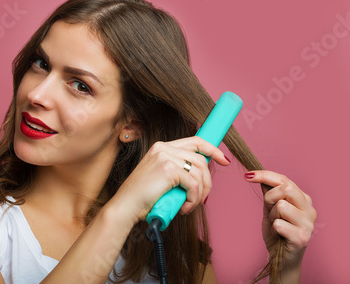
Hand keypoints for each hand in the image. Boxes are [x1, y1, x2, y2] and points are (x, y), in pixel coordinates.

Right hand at [110, 136, 230, 222]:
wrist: (125, 207)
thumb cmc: (142, 197)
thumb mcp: (160, 178)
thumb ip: (177, 172)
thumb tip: (201, 176)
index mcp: (161, 147)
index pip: (194, 141)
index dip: (212, 149)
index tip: (224, 160)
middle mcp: (163, 148)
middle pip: (200, 158)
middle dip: (208, 180)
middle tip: (204, 198)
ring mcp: (165, 157)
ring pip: (199, 172)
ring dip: (200, 193)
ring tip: (190, 205)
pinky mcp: (168, 169)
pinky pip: (193, 184)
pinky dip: (193, 199)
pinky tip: (184, 208)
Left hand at [245, 170, 316, 269]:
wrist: (282, 258)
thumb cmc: (277, 232)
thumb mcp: (270, 208)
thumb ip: (269, 193)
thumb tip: (257, 174)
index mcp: (303, 199)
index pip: (284, 179)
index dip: (264, 175)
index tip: (247, 175)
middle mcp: (310, 209)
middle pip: (286, 188)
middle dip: (270, 197)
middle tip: (269, 209)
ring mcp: (308, 223)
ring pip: (281, 206)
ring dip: (272, 216)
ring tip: (277, 225)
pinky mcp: (302, 238)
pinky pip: (279, 224)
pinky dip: (274, 228)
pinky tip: (279, 235)